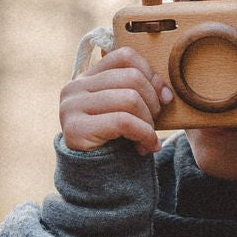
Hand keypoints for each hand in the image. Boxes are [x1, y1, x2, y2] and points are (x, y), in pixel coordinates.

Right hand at [59, 47, 173, 156]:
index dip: (151, 74)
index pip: (125, 57)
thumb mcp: (125, 111)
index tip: (164, 97)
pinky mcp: (76, 128)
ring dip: (149, 122)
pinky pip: (123, 121)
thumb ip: (137, 93)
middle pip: (131, 77)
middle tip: (155, 123)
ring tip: (148, 138)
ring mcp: (72, 106)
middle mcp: (75, 87)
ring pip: (130, 99)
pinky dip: (144, 134)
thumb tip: (165, 92)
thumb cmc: (114, 142)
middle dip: (153, 102)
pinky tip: (147, 146)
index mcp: (87, 77)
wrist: (94, 179)